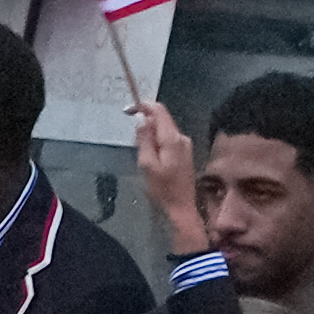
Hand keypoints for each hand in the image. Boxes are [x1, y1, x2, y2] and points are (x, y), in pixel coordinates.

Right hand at [133, 101, 208, 256]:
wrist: (181, 207)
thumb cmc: (162, 188)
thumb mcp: (146, 164)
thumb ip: (144, 140)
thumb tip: (142, 120)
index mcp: (173, 139)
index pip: (160, 111)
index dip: (144, 106)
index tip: (128, 111)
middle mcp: (182, 137)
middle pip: (162, 120)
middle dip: (145, 126)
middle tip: (136, 145)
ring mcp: (186, 144)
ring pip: (164, 130)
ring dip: (151, 136)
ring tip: (144, 157)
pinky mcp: (185, 152)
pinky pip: (168, 140)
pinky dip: (157, 143)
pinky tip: (153, 160)